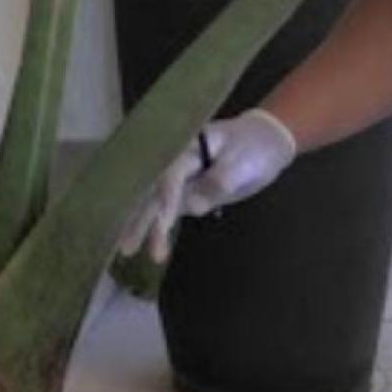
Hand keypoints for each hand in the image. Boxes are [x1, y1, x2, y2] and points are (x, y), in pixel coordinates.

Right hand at [116, 109, 297, 262]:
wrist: (266, 140)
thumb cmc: (254, 147)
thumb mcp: (241, 163)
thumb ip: (218, 183)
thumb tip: (193, 207)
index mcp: (189, 148)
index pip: (171, 175)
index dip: (165, 199)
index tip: (161, 225)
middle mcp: (177, 162)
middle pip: (155, 191)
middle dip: (142, 218)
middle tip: (127, 246)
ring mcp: (181, 179)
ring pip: (156, 204)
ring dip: (143, 226)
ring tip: (126, 251)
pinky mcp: (187, 192)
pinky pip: (168, 211)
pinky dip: (158, 228)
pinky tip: (149, 246)